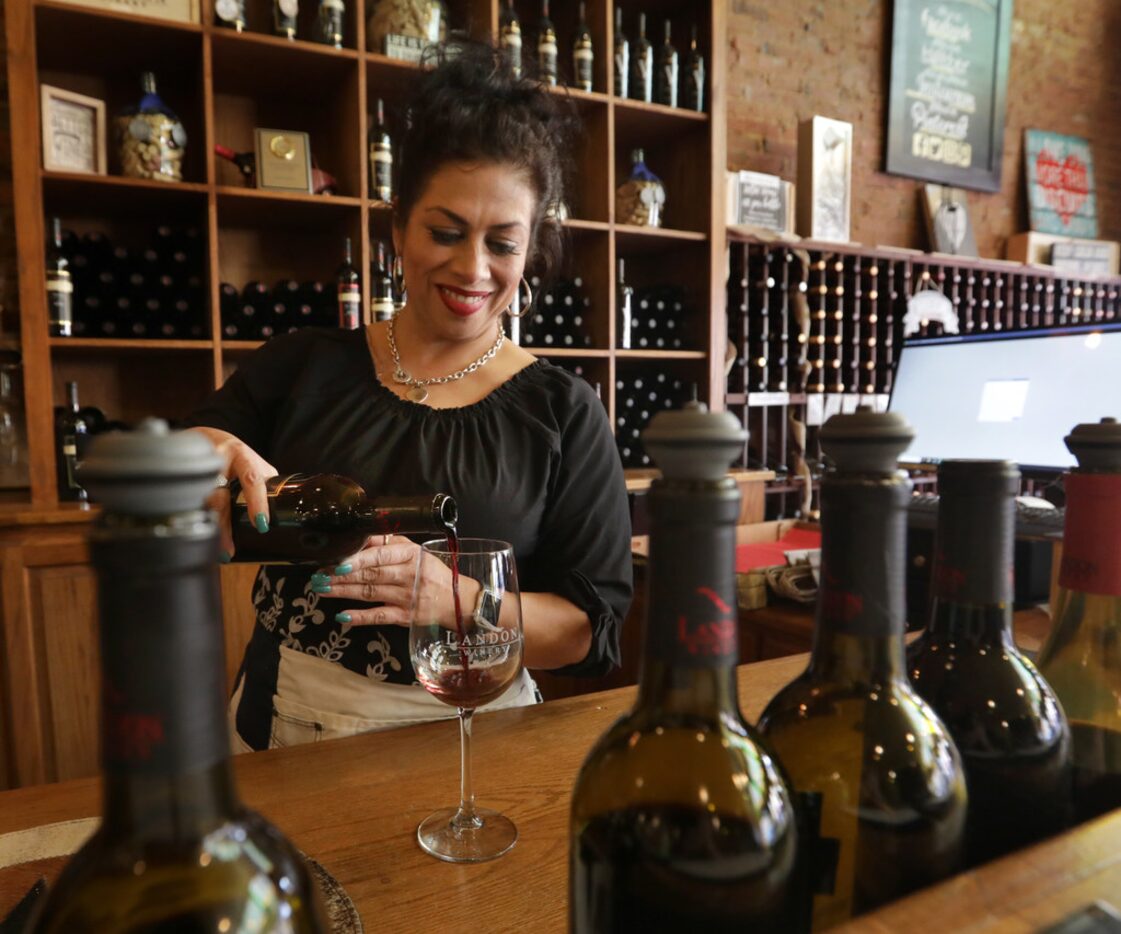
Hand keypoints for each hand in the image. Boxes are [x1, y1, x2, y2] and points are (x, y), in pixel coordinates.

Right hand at [189, 428, 277, 557]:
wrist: (203, 437)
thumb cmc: (233, 455)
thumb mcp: (252, 462)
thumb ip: (264, 481)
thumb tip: (282, 506)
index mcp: (241, 455)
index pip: (251, 479)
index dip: (256, 502)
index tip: (261, 524)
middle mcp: (217, 458)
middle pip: (219, 497)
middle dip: (224, 526)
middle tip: (229, 549)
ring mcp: (196, 466)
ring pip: (201, 502)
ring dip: (209, 527)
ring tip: (217, 549)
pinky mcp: (181, 475)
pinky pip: (187, 502)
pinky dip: (195, 520)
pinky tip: (198, 535)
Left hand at [320, 534, 468, 627]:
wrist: (458, 600)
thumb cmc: (431, 572)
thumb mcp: (415, 551)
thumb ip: (388, 544)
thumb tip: (359, 539)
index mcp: (411, 555)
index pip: (381, 556)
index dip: (358, 559)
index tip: (337, 561)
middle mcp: (409, 575)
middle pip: (371, 575)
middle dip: (342, 576)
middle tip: (319, 575)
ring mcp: (407, 598)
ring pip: (370, 594)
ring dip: (343, 592)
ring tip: (322, 589)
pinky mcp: (405, 617)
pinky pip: (380, 616)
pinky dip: (360, 617)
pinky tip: (342, 616)